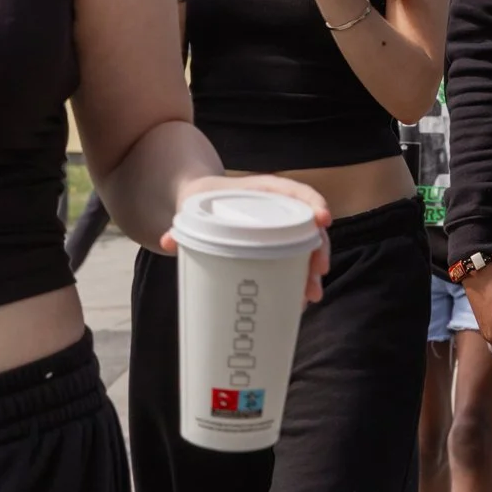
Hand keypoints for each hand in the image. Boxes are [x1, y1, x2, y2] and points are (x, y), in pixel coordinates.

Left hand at [164, 173, 333, 303]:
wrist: (201, 200)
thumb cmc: (204, 201)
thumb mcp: (195, 209)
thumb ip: (182, 225)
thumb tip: (168, 241)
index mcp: (264, 190)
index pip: (297, 192)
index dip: (314, 203)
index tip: (323, 220)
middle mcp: (279, 208)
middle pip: (308, 226)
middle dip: (318, 250)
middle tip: (316, 275)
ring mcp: (281, 228)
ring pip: (307, 246)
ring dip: (311, 271)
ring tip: (310, 296)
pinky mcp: (276, 246)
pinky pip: (295, 260)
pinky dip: (298, 279)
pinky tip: (298, 300)